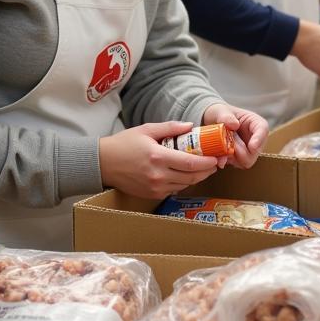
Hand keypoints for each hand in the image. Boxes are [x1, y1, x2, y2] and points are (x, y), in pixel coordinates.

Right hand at [98, 121, 218, 198]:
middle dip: (206, 171)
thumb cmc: (123, 144)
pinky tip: (184, 174)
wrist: (103, 163)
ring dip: (196, 177)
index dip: (207, 162)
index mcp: (158, 157)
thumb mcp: (146, 130)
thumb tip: (190, 126)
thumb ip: (170, 128)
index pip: (190, 163)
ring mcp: (155, 187)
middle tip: (214, 163)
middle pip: (191, 177)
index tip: (216, 157)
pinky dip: (183, 182)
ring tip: (202, 168)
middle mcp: (158, 175)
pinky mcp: (152, 194)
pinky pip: (174, 190)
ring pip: (185, 185)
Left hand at [201, 102, 267, 168]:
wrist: (212, 122)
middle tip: (227, 146)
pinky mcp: (240, 158)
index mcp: (255, 122)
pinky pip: (236, 164)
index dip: (259, 139)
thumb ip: (226, 116)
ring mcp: (249, 150)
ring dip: (233, 157)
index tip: (252, 146)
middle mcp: (255, 138)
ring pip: (246, 161)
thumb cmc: (219, 113)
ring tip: (221, 147)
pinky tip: (219, 155)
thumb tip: (234, 124)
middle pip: (256, 151)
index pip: (263, 130)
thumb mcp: (220, 111)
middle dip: (241, 151)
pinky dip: (227, 161)